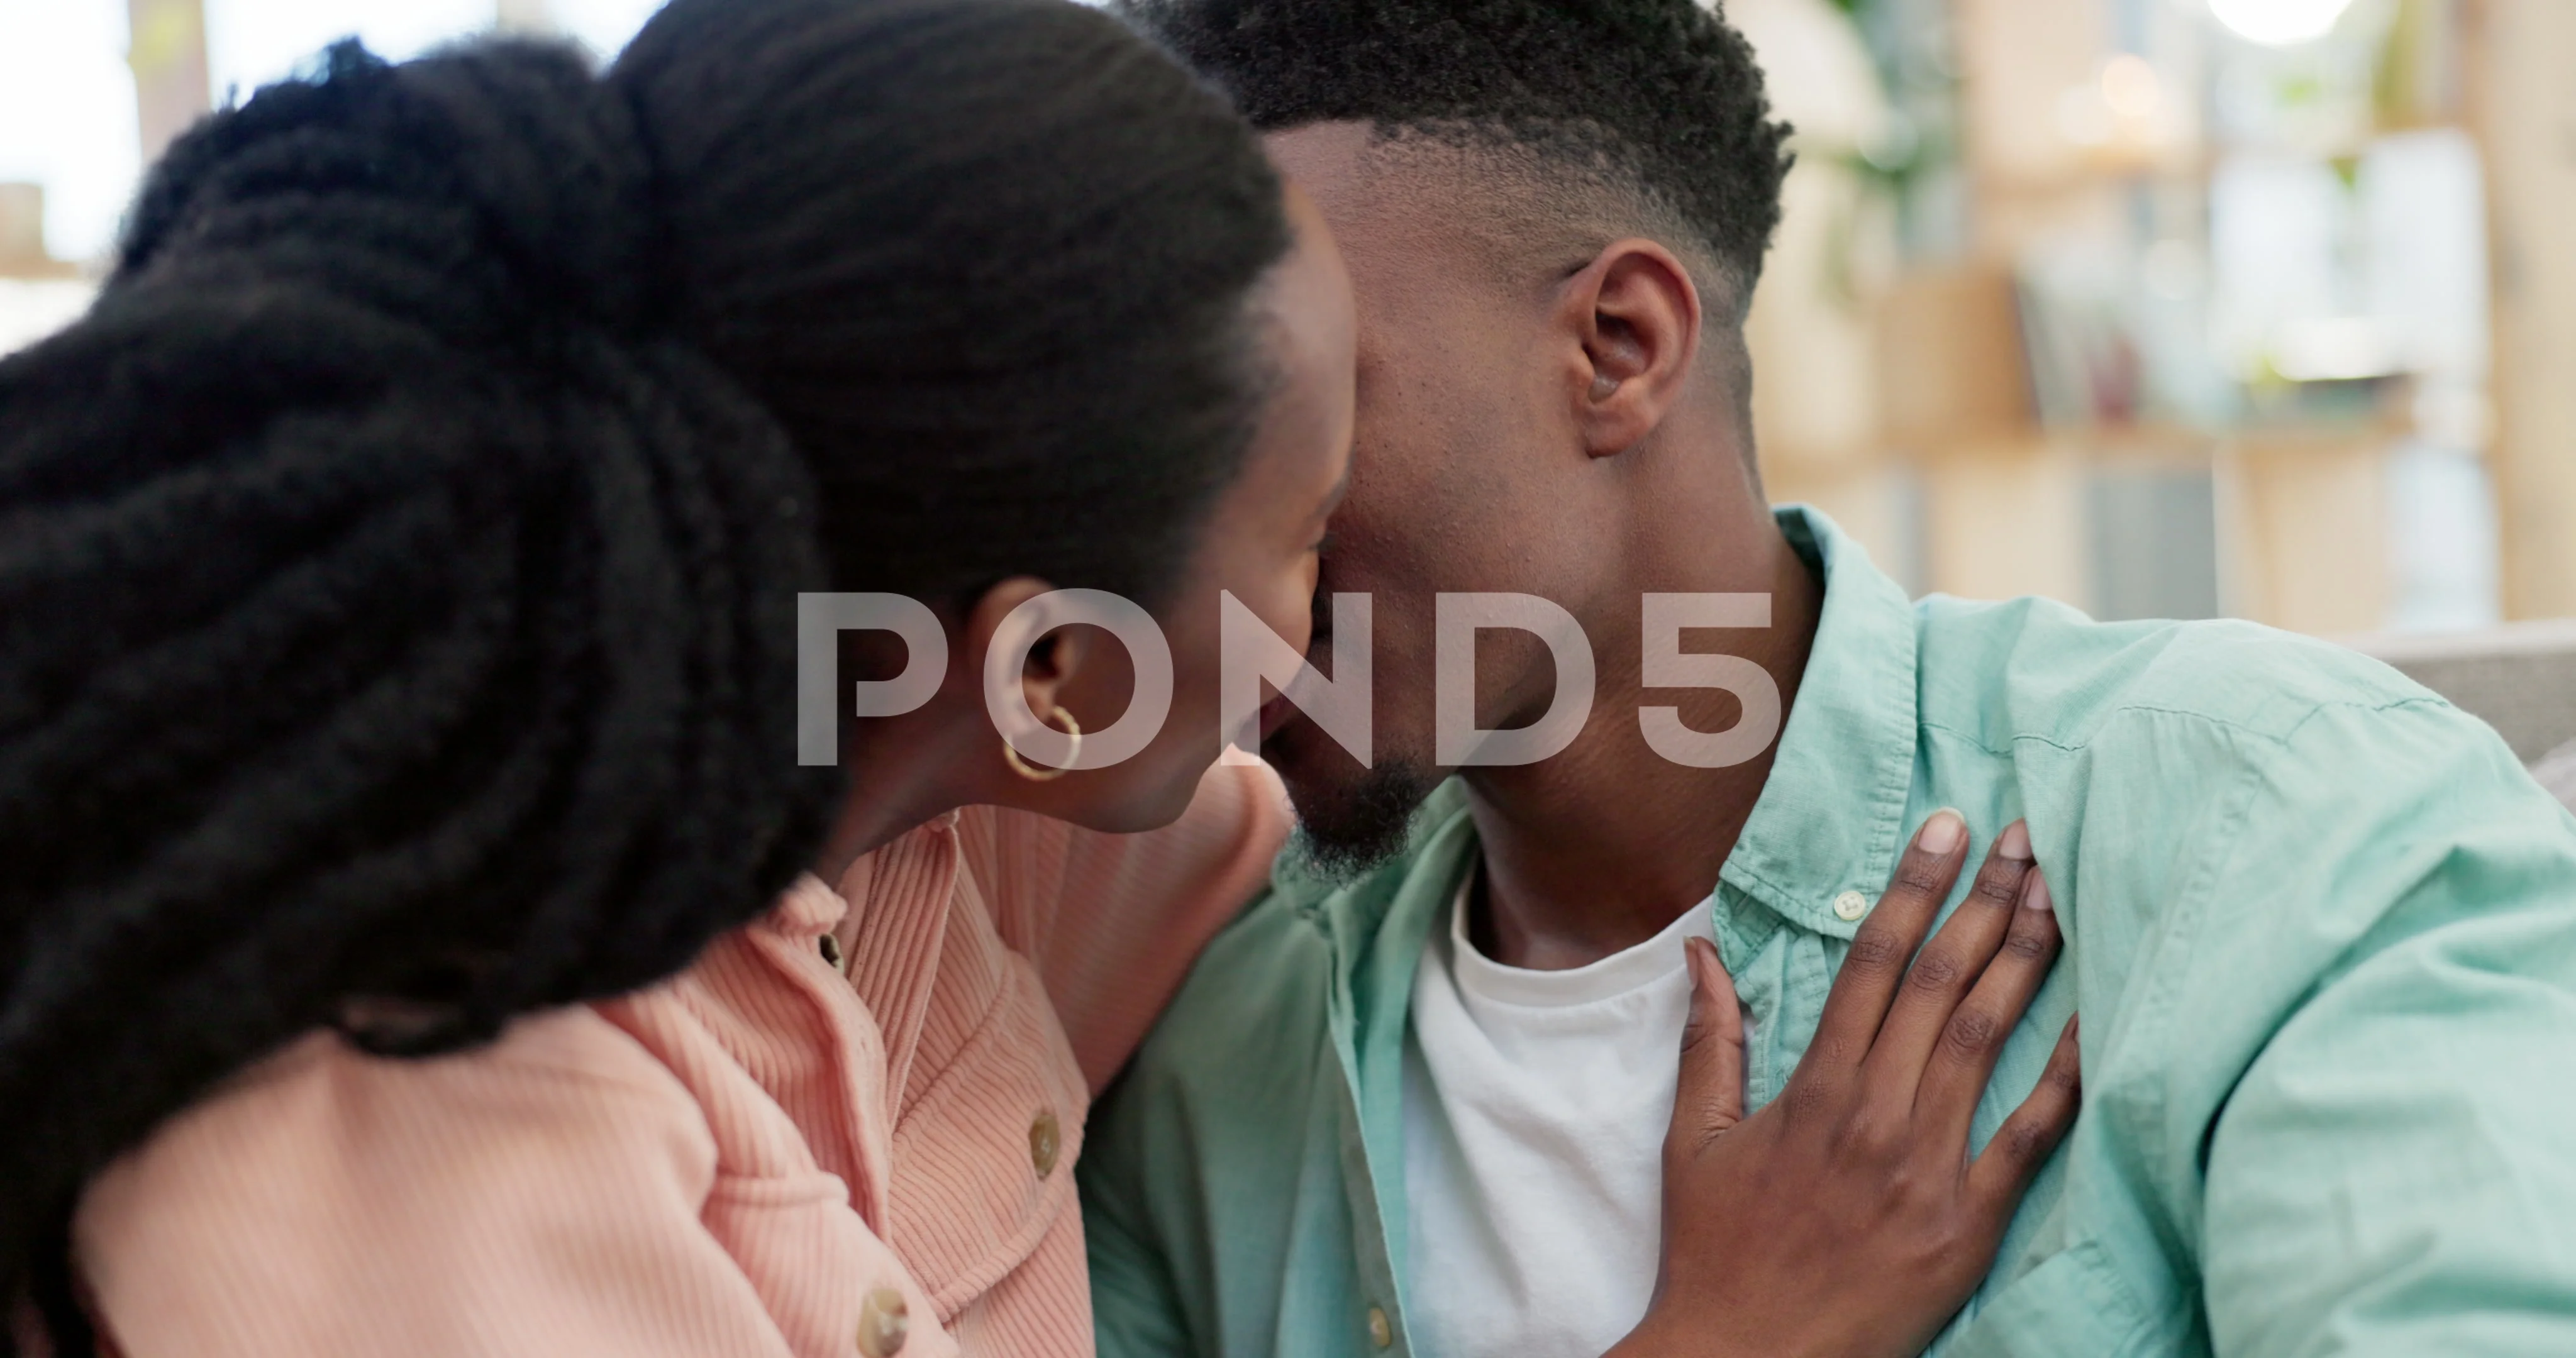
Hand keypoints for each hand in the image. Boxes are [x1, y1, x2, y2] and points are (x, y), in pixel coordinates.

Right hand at [1609, 813, 2081, 1357]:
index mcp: (1811, 1089)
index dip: (1914, 888)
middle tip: (2031, 839)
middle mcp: (1871, 1115)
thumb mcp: (1693, 1142)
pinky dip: (2066, 1078)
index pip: (1871, 963)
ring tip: (2061, 898)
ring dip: (2026, 962)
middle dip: (1987, 903)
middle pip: (1938, 985)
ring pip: (1984, 1040)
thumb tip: (1702, 953)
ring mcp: (1923, 1169)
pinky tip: (2096, 1023)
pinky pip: (2028, 1138)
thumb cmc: (1715, 1252)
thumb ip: (1710, 1042)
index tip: (1949, 829)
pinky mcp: (1965, 1224)